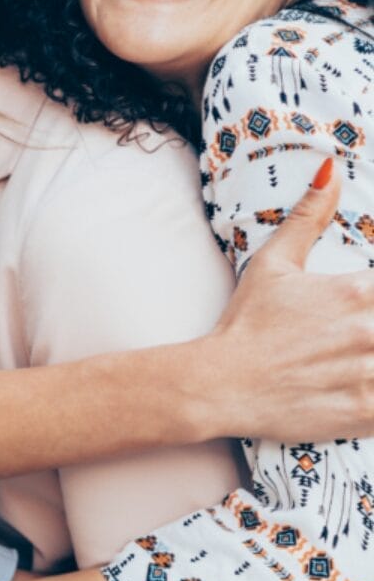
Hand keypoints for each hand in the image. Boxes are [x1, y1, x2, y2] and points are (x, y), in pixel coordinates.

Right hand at [208, 160, 373, 441]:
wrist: (220, 384)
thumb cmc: (246, 322)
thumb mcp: (274, 263)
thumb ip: (308, 216)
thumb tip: (331, 168)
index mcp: (357, 292)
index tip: (369, 307)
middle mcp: (369, 331)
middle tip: (360, 334)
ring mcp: (368, 374)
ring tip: (359, 355)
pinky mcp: (365, 412)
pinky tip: (363, 383)